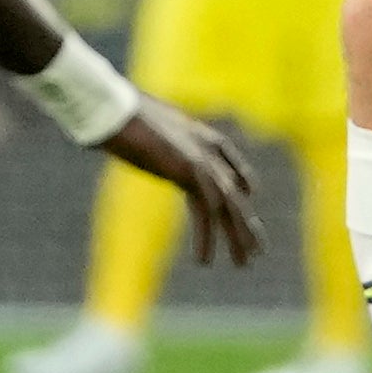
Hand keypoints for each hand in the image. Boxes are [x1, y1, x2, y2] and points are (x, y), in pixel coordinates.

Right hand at [101, 93, 265, 266]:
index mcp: (195, 130)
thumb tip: (128, 127)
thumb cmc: (113, 111)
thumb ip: (146, 126)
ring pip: (229, 207)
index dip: (241, 173)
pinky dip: (206, 239)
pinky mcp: (193, 173)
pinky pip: (206, 214)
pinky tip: (203, 262)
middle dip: (246, 220)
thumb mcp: (137, 118)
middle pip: (234, 190)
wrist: (114, 109)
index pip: (228, 153)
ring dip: (237, 238)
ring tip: (244, 263)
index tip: (251, 189)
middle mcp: (205, 146)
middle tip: (257, 247)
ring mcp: (202, 160)